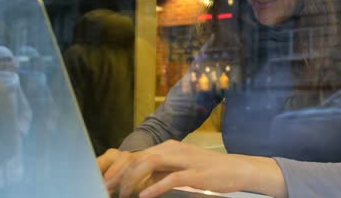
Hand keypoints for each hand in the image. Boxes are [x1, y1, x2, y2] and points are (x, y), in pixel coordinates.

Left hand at [97, 140, 285, 197]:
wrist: (236, 169)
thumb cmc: (207, 171)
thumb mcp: (179, 168)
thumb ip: (160, 172)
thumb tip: (139, 182)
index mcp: (168, 147)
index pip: (137, 155)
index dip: (118, 168)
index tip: (105, 182)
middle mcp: (173, 149)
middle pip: (139, 157)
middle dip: (120, 173)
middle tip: (106, 188)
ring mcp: (185, 160)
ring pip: (152, 163)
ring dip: (133, 180)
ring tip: (123, 194)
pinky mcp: (195, 173)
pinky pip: (172, 178)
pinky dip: (156, 187)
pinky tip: (145, 196)